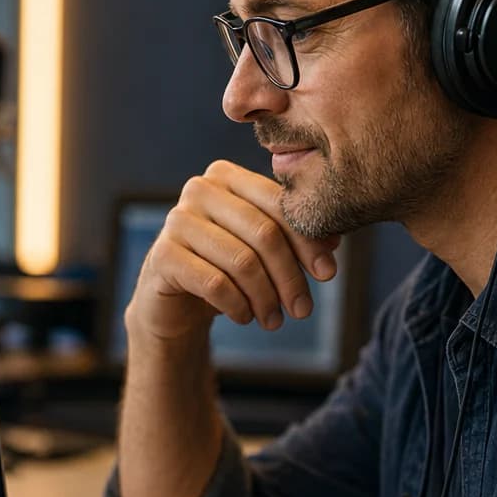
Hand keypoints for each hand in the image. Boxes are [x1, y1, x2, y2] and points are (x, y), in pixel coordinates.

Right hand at [127, 160, 338, 341]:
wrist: (174, 301)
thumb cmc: (224, 267)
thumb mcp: (262, 250)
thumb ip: (295, 236)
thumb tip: (333, 240)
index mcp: (227, 176)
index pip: (280, 205)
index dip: (308, 241)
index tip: (328, 274)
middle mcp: (199, 190)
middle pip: (264, 233)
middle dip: (290, 276)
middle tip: (303, 310)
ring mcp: (176, 221)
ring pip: (242, 261)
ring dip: (266, 298)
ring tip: (274, 320)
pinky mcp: (163, 256)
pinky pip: (215, 284)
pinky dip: (237, 305)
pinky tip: (244, 317)